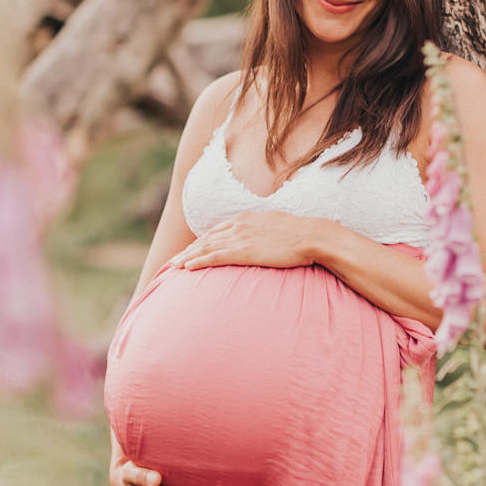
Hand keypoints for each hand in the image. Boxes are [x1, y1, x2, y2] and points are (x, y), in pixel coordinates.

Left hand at [165, 211, 330, 271]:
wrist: (311, 236)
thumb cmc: (301, 235)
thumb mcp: (278, 227)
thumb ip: (265, 232)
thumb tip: (265, 240)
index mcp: (247, 218)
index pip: (217, 230)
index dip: (202, 241)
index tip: (191, 249)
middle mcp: (239, 225)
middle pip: (207, 238)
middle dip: (189, 249)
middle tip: (174, 260)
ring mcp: (240, 237)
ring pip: (206, 247)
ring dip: (188, 256)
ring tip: (174, 266)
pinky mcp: (244, 251)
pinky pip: (214, 256)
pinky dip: (198, 261)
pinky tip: (187, 267)